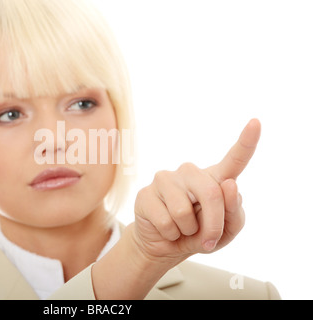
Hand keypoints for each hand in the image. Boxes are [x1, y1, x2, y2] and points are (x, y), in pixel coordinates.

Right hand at [133, 119, 260, 264]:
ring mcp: (166, 179)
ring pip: (183, 211)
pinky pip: (165, 221)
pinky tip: (165, 229)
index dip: (246, 142)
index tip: (256, 122)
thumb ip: (234, 213)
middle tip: (208, 241)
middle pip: (212, 193)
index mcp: (214, 179)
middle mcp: (190, 173)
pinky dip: (170, 235)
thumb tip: (229, 184)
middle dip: (213, 225)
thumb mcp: (225, 232)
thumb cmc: (198, 236)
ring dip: (186, 231)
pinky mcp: (146, 193)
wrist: (164, 248)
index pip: (234, 160)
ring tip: (180, 228)